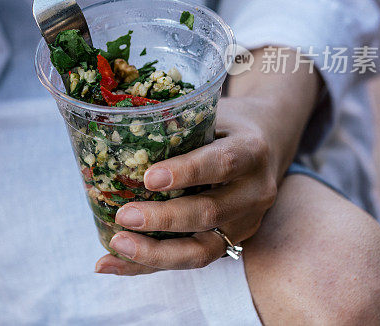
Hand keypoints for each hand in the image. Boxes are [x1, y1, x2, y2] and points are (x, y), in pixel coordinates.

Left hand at [95, 48, 321, 274]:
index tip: (149, 178)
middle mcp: (255, 192)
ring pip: (201, 251)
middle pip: (209, 213)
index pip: (222, 163)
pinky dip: (147, 265)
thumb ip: (178, 126)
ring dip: (154, 253)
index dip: (186, 173)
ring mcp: (245, 224)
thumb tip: (116, 128)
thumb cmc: (225, 125)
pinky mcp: (230, 243)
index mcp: (251, 151)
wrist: (268, 144)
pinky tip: (111, 263)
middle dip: (163, 219)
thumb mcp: (211, 114)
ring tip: (116, 244)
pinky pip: (187, 259)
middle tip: (123, 215)